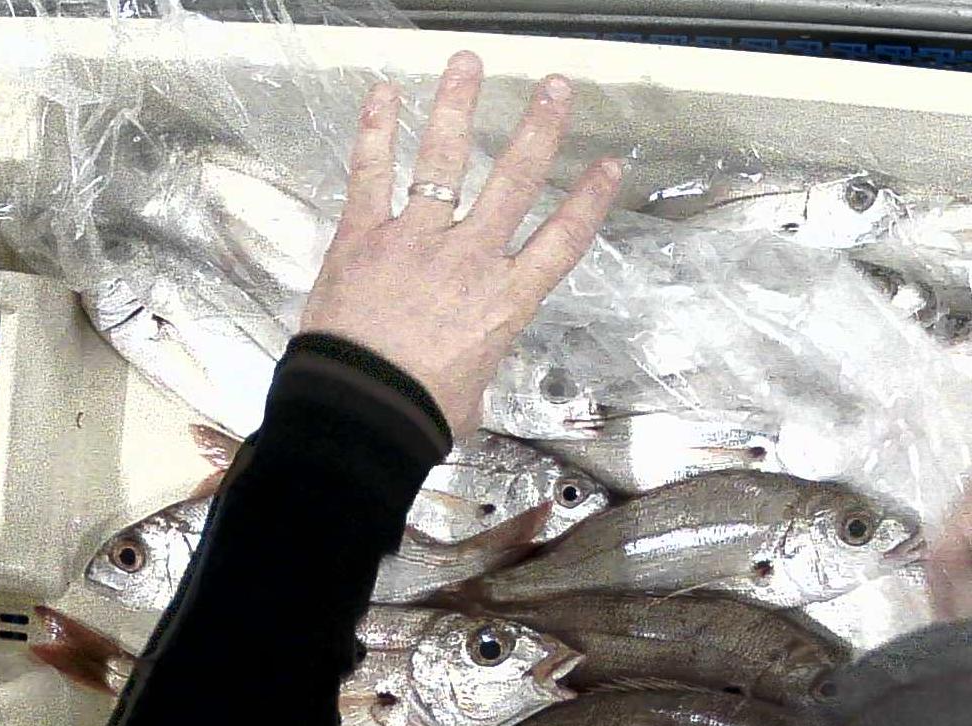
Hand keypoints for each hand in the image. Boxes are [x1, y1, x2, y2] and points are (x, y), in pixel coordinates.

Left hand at [300, 51, 623, 437]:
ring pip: (442, 161)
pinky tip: (383, 93)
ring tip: (468, 64)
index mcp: (505, 301)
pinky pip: (370, 174)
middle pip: (514, 181)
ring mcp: (415, 240)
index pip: (562, 240)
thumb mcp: (472, 395)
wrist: (363, 409)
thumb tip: (465, 369)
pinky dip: (375, 132)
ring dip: (457, 107)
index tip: (608, 165)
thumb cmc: (419, 414)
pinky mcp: (363, 237)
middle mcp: (469, 259)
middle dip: (539, 129)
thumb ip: (475, 363)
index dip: (589, 199)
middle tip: (556, 89)